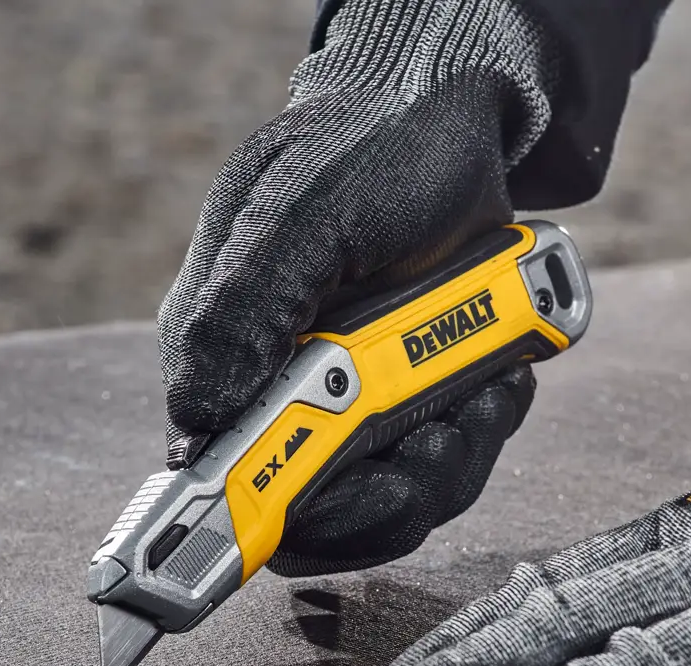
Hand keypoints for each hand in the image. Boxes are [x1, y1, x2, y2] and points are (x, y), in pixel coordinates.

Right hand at [158, 0, 559, 576]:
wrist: (452, 118)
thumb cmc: (367, 151)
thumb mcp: (306, 216)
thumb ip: (248, 311)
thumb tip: (194, 419)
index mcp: (227, 353)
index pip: (222, 478)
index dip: (265, 522)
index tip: (338, 510)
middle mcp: (281, 392)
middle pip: (319, 516)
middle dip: (393, 492)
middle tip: (444, 436)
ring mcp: (352, 405)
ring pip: (394, 498)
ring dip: (452, 459)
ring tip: (483, 387)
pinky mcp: (412, 405)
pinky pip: (446, 463)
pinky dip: (481, 432)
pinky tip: (496, 376)